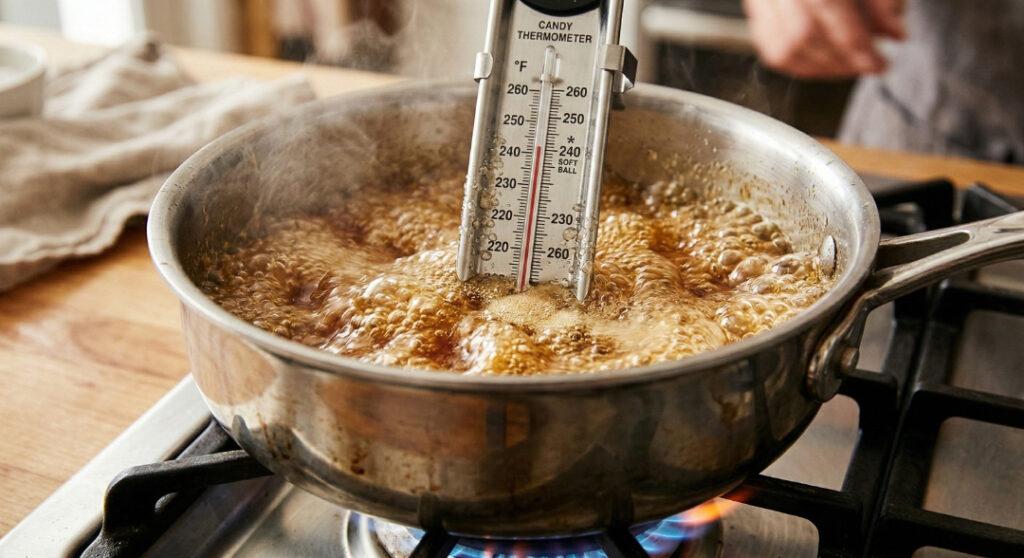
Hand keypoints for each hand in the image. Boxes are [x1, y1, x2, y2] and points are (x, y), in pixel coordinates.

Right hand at [743, 0, 905, 78]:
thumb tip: (894, 34)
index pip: (828, 7)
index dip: (856, 44)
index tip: (879, 64)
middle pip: (802, 34)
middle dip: (840, 61)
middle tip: (866, 65)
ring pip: (783, 49)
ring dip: (821, 68)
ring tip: (848, 65)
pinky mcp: (756, 9)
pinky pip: (771, 49)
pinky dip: (800, 64)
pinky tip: (825, 61)